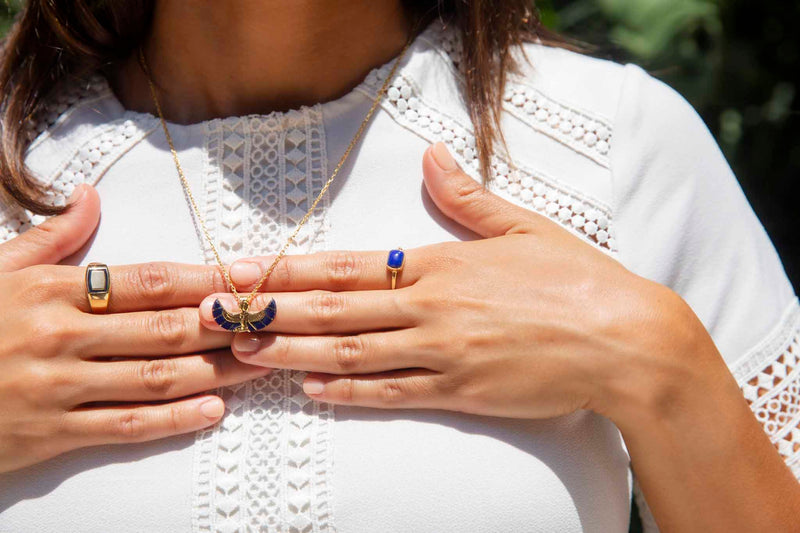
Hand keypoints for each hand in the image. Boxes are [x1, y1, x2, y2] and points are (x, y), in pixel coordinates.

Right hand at [0, 185, 269, 472]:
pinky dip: (173, 420)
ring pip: (156, 378)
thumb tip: (89, 195)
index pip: (149, 281)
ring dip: (216, 371)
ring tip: (260, 362)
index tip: (249, 278)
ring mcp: (60, 388)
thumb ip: (50, 237)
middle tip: (272, 322)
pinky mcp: (53, 433)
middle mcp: (63, 337)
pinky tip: (213, 410)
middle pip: (165, 329)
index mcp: (54, 291)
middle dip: (226, 326)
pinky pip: (125, 426)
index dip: (207, 280)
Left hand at [199, 143, 717, 424]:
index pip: (349, 265)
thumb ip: (468, 197)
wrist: (624, 341)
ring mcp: (443, 354)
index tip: (246, 269)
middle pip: (337, 310)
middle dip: (272, 311)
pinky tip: (311, 388)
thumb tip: (434, 157)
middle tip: (222, 314)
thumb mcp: (523, 226)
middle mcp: (432, 310)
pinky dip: (348, 391)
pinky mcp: (461, 392)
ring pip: (352, 353)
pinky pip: (392, 393)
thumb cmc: (576, 279)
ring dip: (295, 351)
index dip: (291, 267)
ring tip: (246, 351)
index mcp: (441, 265)